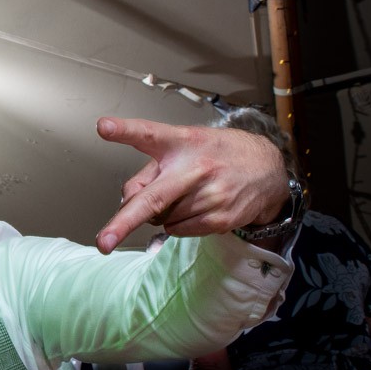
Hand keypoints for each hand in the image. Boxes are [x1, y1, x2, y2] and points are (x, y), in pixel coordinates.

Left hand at [94, 118, 288, 252]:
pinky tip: (196, 207)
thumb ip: (149, 170)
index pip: (150, 134)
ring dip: (162, 213)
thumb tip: (125, 201)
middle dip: (124, 222)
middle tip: (103, 242)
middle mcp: (195, 167)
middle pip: (153, 197)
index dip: (125, 131)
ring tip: (186, 194)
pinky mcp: (220, 218)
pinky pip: (178, 231)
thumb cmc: (216, 155)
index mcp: (182, 142)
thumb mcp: (184, 148)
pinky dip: (178, 224)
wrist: (267, 169)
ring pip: (161, 219)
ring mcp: (210, 195)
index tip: (104, 127)